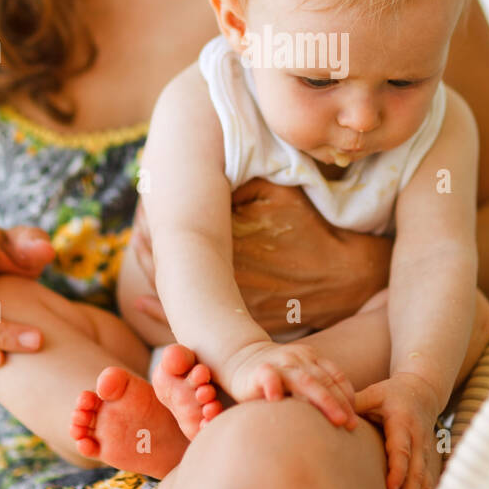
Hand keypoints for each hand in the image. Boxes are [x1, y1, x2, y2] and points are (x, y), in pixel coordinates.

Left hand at [131, 179, 391, 333]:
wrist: (347, 276)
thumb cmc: (314, 230)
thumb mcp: (281, 195)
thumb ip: (242, 183)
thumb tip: (207, 170)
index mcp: (226, 239)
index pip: (175, 223)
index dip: (155, 211)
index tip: (146, 196)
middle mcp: (219, 272)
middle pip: (168, 255)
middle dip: (151, 238)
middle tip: (142, 221)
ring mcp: (226, 300)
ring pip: (174, 286)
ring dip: (156, 267)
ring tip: (143, 247)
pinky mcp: (236, 319)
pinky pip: (191, 318)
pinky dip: (163, 309)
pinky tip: (141, 302)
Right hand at [225, 339, 358, 429]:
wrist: (240, 358)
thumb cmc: (275, 379)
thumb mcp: (299, 380)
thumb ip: (315, 393)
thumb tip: (341, 422)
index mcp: (312, 360)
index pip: (336, 376)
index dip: (348, 396)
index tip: (356, 418)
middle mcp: (300, 358)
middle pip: (325, 381)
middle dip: (341, 403)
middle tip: (351, 425)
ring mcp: (280, 363)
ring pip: (305, 380)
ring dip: (323, 400)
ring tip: (335, 420)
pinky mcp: (259, 370)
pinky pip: (269, 376)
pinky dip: (274, 385)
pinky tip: (277, 399)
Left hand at [354, 373, 442, 488]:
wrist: (421, 392)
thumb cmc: (390, 394)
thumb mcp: (372, 393)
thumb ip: (353, 404)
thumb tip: (330, 415)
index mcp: (403, 421)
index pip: (402, 449)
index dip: (398, 469)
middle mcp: (418, 438)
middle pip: (417, 471)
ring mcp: (426, 450)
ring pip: (425, 480)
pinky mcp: (428, 459)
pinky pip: (429, 483)